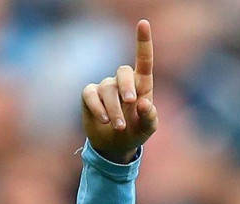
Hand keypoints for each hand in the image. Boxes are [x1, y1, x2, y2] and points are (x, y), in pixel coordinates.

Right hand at [81, 19, 157, 163]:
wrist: (114, 146)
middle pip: (123, 71)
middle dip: (127, 85)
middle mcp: (123, 82)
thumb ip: (150, 118)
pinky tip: (103, 120)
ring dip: (114, 109)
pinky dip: (98, 107)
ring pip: (107, 89)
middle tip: (132, 102)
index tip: (144, 23)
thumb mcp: (147, 129)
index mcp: (142, 85)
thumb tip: (145, 103)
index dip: (143, 41)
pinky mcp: (89, 95)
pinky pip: (91, 94)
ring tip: (119, 126)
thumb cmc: (136, 132)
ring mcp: (105, 87)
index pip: (144, 60)